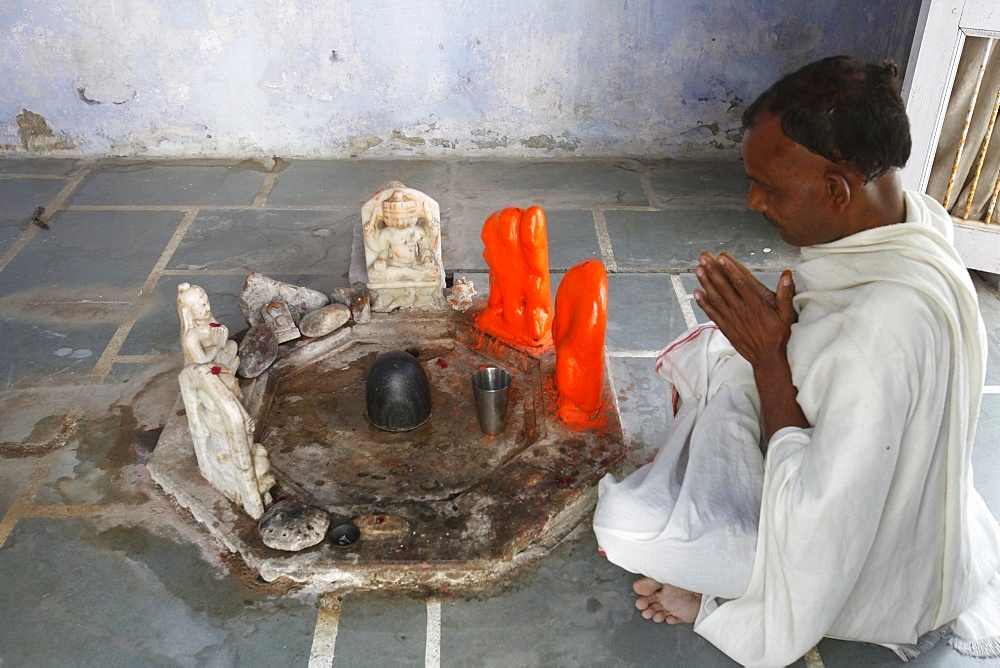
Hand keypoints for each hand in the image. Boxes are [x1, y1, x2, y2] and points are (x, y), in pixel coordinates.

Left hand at [692, 252, 796, 367]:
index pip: (741, 282)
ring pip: (716, 298)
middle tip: (703, 257)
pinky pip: (712, 313)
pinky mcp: (726, 327)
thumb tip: (787, 275)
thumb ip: (786, 294)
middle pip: (725, 287)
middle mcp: (741, 309)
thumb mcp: (787, 314)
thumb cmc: (779, 334)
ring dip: (706, 283)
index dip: (730, 268)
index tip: (721, 257)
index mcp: (756, 304)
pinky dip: (704, 303)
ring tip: (698, 269)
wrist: (767, 358)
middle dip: (713, 270)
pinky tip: (697, 293)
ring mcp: (732, 318)